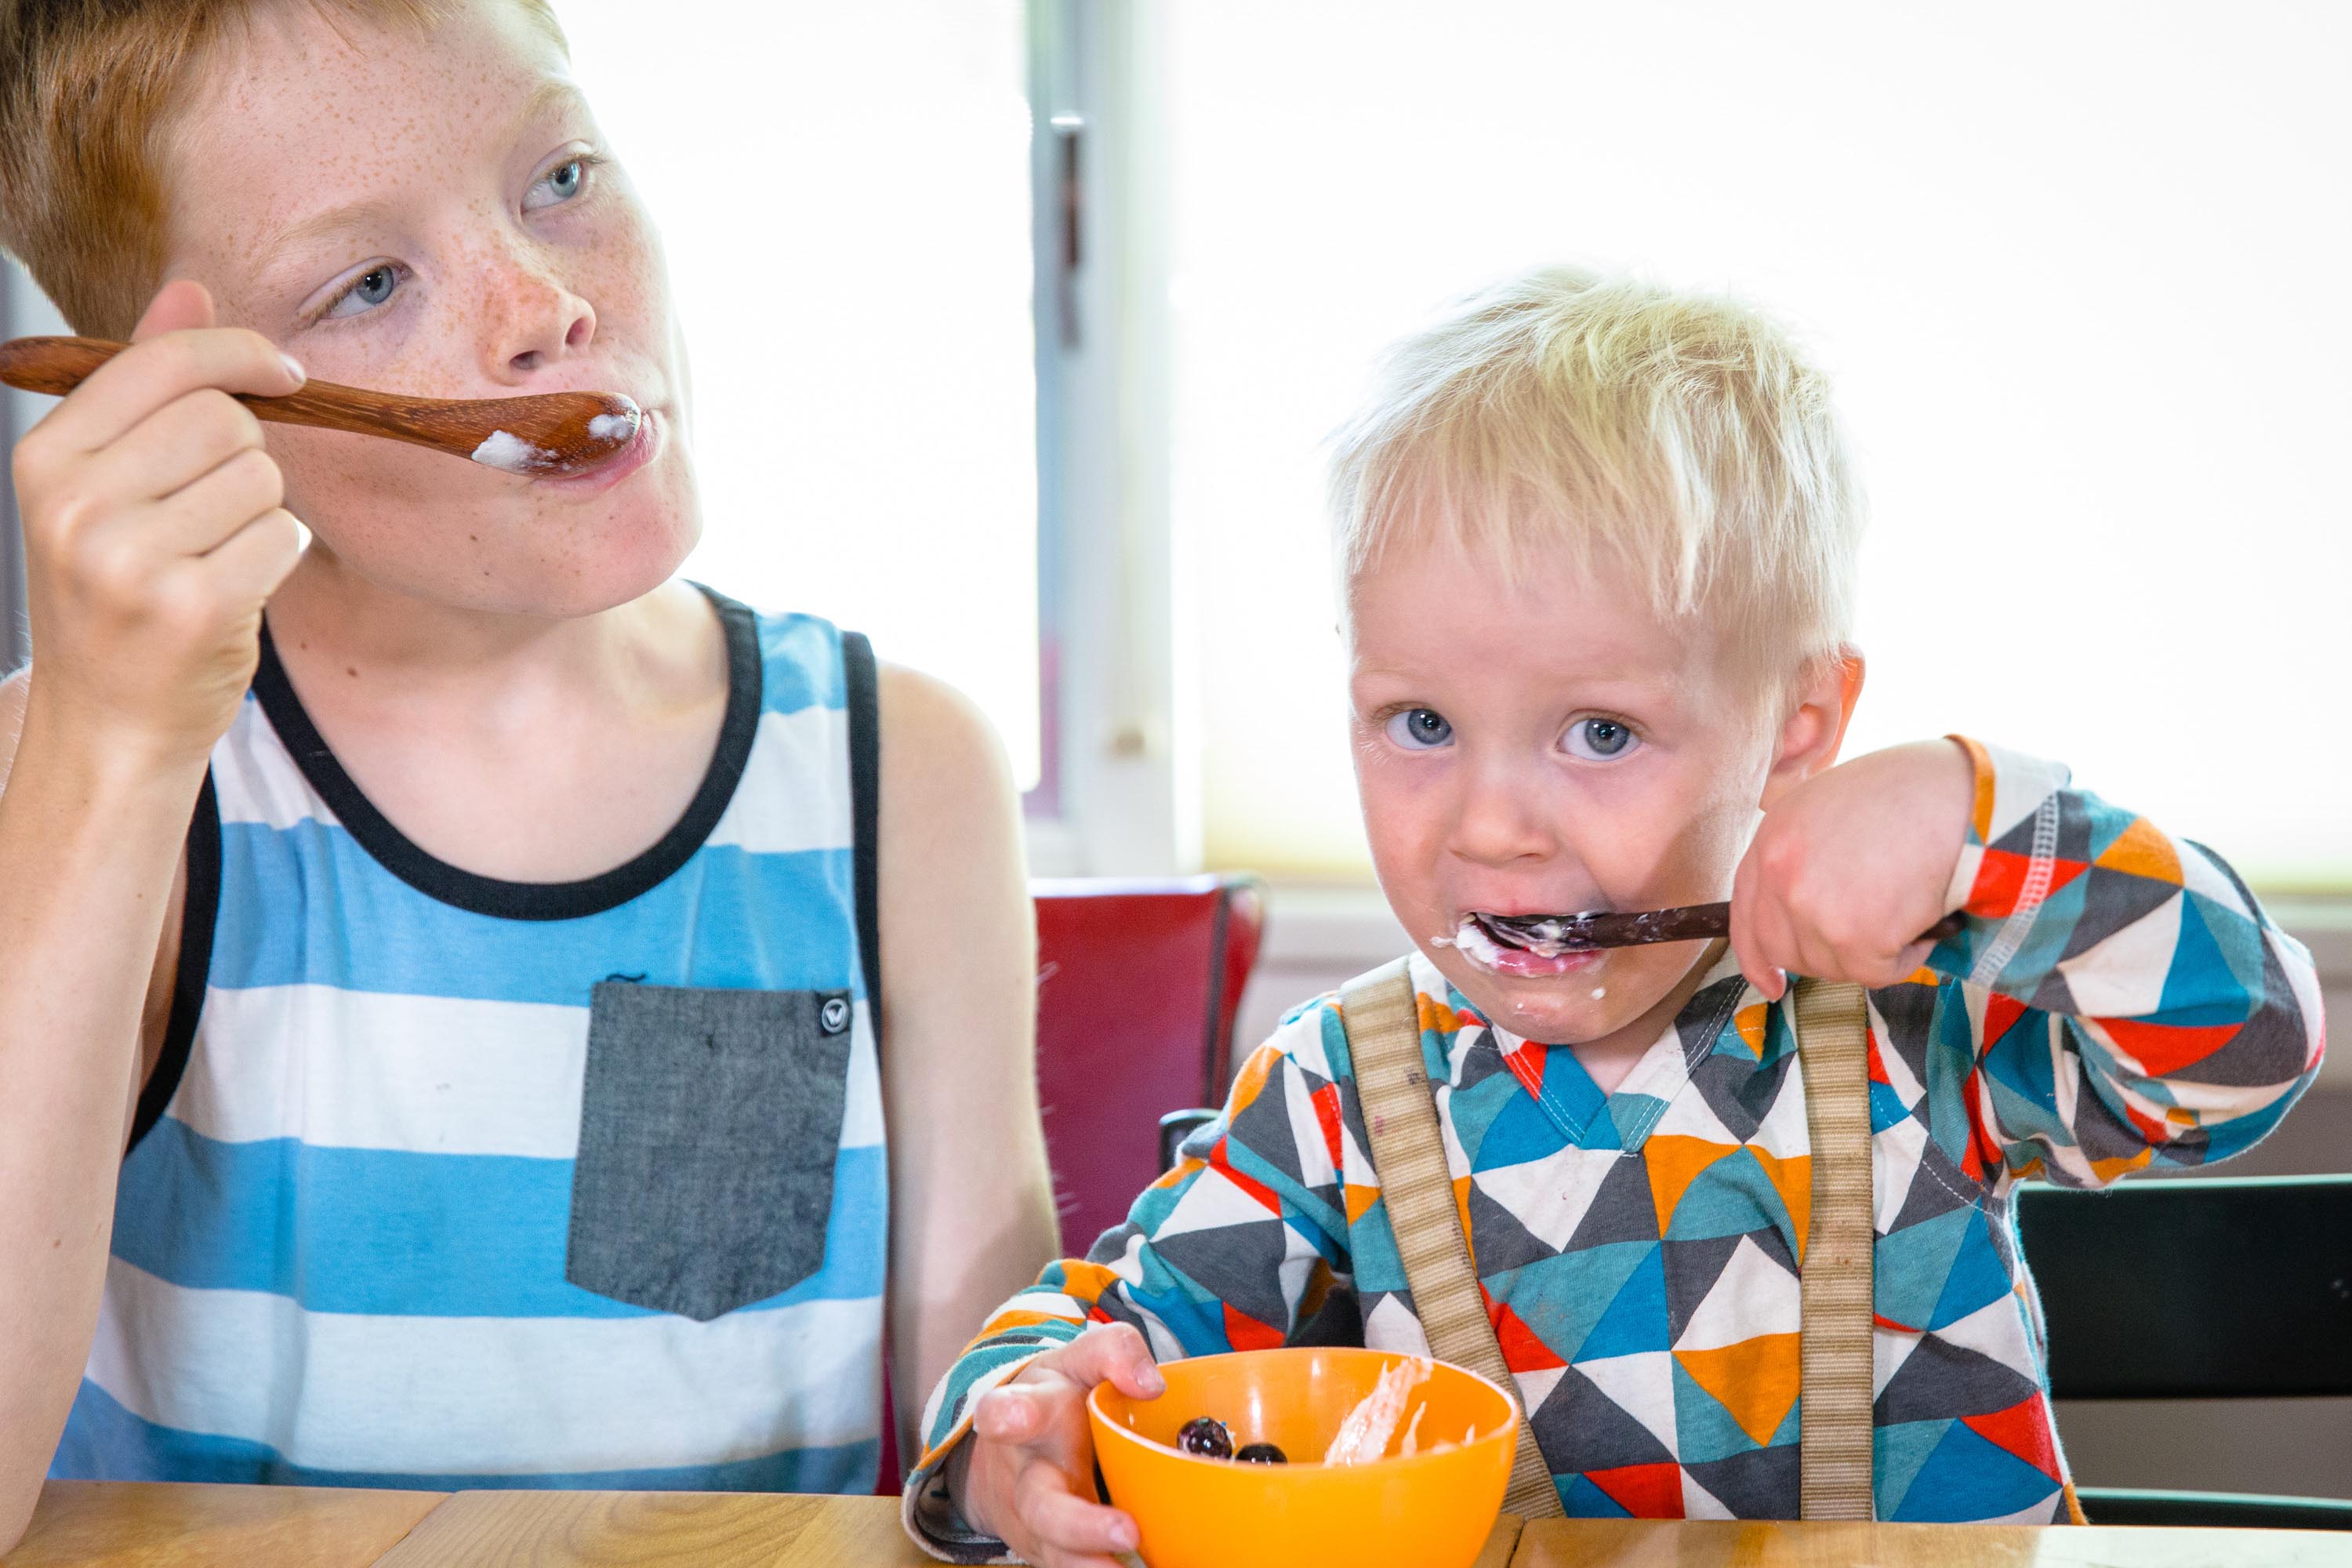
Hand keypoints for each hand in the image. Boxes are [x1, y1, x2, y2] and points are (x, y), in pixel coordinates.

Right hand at [11, 280, 306, 772]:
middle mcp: (76, 503)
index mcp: (46, 457)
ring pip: (263, 479)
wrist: (108, 721)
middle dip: (246, 457)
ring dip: (262, 512)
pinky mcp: (194, 605)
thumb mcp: (104, 484)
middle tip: (212, 511)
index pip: (165, 364)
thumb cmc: (115, 595)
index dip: (240, 354)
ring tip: (212, 556)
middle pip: (226, 421)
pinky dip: (278, 556)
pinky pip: (284, 535)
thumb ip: (147, 384)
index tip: (282, 371)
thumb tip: (190, 289)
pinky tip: (234, 588)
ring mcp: (131, 558)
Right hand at [953, 1323, 1163, 1567]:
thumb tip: (1151, 1384)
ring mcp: (1041, 1522)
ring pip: (1058, 1551)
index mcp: (1031, 1416)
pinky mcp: (1054, 1551)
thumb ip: (1114, 1353)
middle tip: (1125, 1530)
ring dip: (1092, 1564)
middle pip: (1043, 1505)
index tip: (1013, 1416)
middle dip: (1078, 1524)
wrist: (1014, 1448)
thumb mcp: (1080, 1360)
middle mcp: (1030, 1476)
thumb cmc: (1060, 1398)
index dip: (1008, 1415)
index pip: (1007, 1411)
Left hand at [1730, 738, 1974, 998]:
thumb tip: (1810, 907)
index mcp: (1773, 837)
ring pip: (1833, 965)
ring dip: (1873, 951)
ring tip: (1906, 905)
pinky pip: (1876, 972)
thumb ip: (1808, 855)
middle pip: (1784, 949)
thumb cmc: (1913, 794)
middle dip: (1824, 956)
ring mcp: (1812, 907)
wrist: (1962, 794)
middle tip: (1868, 937)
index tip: (1772, 983)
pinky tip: (1922, 920)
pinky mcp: (1853, 935)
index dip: (1756, 956)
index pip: (1745, 913)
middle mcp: (1781, 874)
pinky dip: (1905, 957)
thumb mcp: (1833, 808)